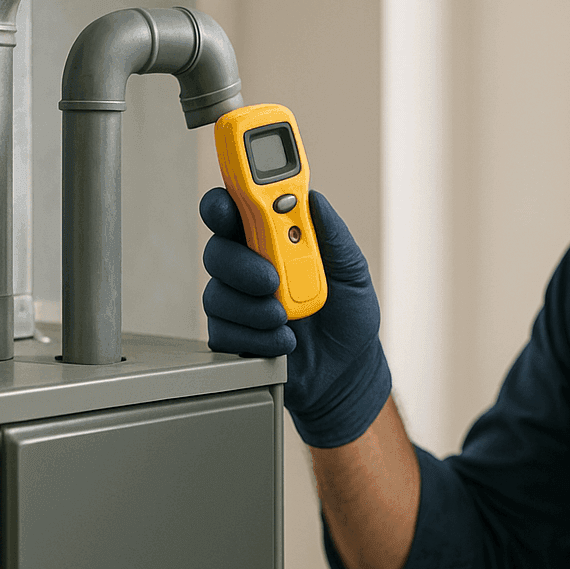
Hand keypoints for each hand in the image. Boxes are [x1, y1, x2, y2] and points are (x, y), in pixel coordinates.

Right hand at [200, 187, 391, 446]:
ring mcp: (239, 302)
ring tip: (288, 318)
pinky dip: (258, 337)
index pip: (237, 210)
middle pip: (217, 250)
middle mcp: (250, 266)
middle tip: (270, 279)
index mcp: (274, 239)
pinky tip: (285, 340)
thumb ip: (332, 233)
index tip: (230, 206)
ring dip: (254, 308)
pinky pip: (224, 332)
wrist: (349, 369)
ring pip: (217, 294)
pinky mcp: (233, 336)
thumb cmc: (348, 314)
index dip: (225, 203)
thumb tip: (314, 199)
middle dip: (240, 264)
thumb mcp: (352, 269)